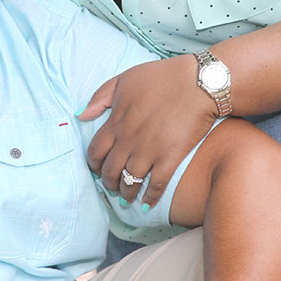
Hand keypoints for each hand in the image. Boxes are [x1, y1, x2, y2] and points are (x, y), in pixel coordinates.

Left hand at [78, 56, 218, 206]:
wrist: (199, 82)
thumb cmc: (163, 76)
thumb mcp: (125, 79)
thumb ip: (101, 96)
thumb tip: (82, 115)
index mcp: (116, 121)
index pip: (95, 151)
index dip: (94, 164)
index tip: (97, 169)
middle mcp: (129, 139)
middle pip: (110, 170)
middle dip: (108, 182)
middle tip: (111, 187)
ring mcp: (149, 150)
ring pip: (129, 181)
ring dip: (126, 193)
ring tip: (127, 197)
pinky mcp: (171, 157)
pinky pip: (156, 184)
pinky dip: (150, 197)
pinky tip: (147, 203)